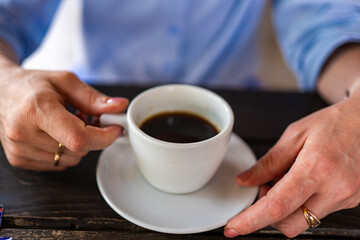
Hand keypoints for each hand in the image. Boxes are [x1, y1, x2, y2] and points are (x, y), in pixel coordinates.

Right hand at [0, 66, 127, 170]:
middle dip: (92, 136)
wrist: (0, 91)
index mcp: (36, 109)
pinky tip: (56, 134)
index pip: (79, 138)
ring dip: (78, 144)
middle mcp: (23, 133)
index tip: (115, 128)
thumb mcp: (65, 82)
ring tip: (67, 124)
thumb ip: (93, 98)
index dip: (104, 137)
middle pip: (77, 150)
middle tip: (86, 118)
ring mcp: (19, 149)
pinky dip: (64, 151)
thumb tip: (119, 107)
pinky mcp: (18, 159)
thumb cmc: (32, 84)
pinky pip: (57, 164)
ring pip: (70, 159)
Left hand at [224, 96, 359, 237]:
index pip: (277, 207)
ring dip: (285, 209)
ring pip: (303, 222)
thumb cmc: (333, 123)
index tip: (233, 227)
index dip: (251, 221)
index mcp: (316, 169)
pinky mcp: (351, 202)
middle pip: (288, 224)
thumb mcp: (294, 135)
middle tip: (265, 187)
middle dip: (267, 213)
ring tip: (287, 180)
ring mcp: (346, 199)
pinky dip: (301, 204)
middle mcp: (335, 190)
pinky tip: (303, 183)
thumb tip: (244, 181)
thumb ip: (268, 162)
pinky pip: (317, 214)